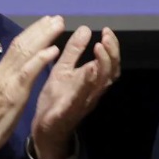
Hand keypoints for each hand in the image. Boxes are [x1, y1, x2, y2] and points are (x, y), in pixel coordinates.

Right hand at [0, 15, 63, 151]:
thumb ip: (7, 78)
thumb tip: (16, 68)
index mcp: (1, 71)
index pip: (16, 46)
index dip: (32, 33)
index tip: (45, 22)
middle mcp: (4, 71)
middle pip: (22, 44)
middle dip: (40, 29)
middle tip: (57, 17)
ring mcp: (8, 80)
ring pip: (25, 52)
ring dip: (43, 36)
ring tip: (58, 25)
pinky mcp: (14, 93)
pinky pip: (28, 73)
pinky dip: (40, 59)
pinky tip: (53, 50)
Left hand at [31, 26, 121, 158]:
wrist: (45, 130)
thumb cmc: (56, 99)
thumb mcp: (62, 70)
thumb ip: (73, 51)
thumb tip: (86, 28)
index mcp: (92, 82)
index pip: (110, 64)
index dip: (112, 48)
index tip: (107, 31)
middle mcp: (93, 92)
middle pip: (111, 73)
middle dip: (111, 54)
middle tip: (105, 38)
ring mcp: (82, 103)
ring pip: (100, 85)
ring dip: (102, 66)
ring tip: (98, 48)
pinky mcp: (67, 112)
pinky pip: (79, 99)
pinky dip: (85, 85)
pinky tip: (87, 71)